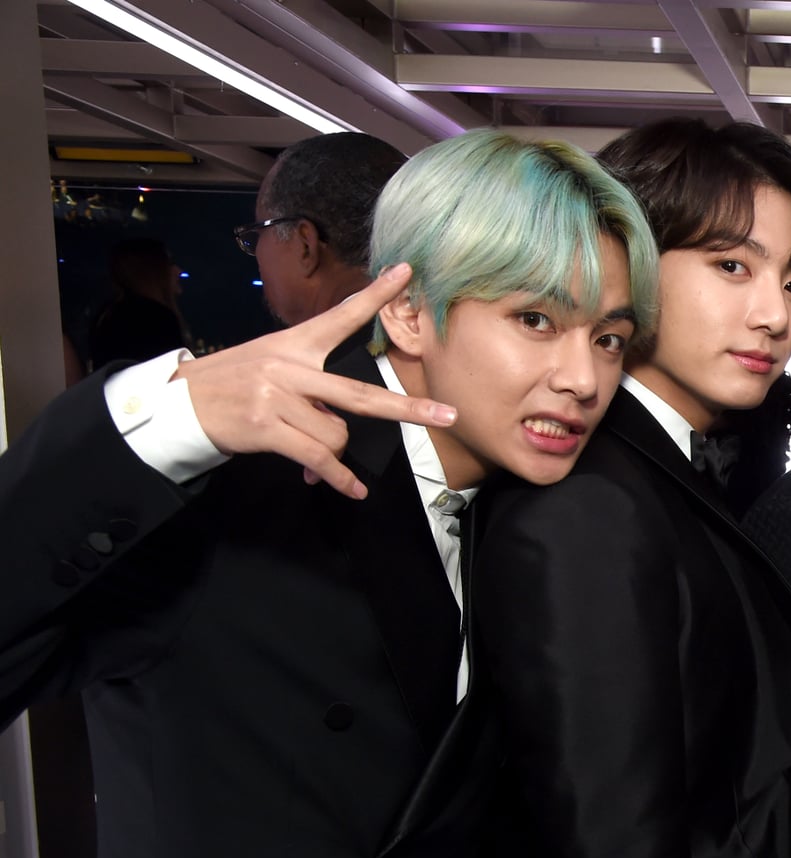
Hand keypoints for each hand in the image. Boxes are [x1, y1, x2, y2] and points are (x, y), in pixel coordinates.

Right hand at [172, 263, 455, 498]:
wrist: (179, 404)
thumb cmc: (233, 386)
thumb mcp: (269, 366)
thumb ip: (310, 387)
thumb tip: (339, 429)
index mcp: (294, 345)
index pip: (342, 316)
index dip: (376, 294)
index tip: (406, 270)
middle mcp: (290, 367)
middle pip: (361, 393)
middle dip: (408, 408)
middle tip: (448, 415)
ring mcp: (277, 397)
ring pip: (337, 435)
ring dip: (333, 453)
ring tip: (306, 448)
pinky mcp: (266, 428)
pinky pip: (318, 459)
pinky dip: (338, 478)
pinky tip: (353, 490)